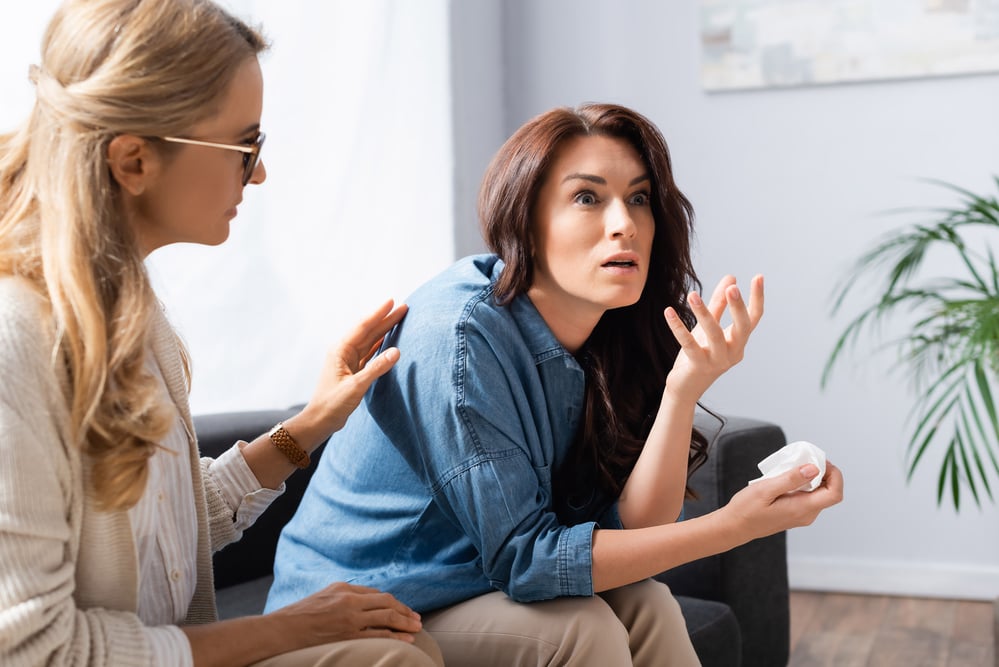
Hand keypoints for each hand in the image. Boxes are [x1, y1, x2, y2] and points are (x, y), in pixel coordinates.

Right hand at [271, 581, 422, 644]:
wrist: (283, 629)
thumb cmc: (300, 614)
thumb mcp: (324, 596)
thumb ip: (344, 596)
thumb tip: (364, 602)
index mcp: (344, 587)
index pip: (376, 593)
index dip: (392, 602)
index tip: (402, 609)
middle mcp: (350, 599)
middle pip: (386, 602)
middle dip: (404, 610)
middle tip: (417, 618)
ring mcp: (350, 618)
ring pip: (386, 617)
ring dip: (405, 622)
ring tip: (417, 627)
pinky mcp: (348, 635)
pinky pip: (378, 635)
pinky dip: (395, 636)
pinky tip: (406, 639)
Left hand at [302, 300, 407, 436]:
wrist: (320, 420)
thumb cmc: (332, 404)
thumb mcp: (356, 386)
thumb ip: (377, 368)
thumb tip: (397, 351)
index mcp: (340, 350)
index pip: (363, 327)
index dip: (378, 314)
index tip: (392, 302)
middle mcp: (344, 352)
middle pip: (368, 331)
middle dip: (385, 319)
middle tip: (403, 307)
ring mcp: (348, 361)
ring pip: (370, 341)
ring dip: (384, 330)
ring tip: (398, 319)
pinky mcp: (353, 371)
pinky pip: (369, 353)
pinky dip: (380, 345)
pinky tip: (388, 340)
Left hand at [663, 274, 763, 403]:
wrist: (685, 388)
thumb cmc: (699, 354)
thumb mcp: (709, 327)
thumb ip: (719, 304)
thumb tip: (731, 278)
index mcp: (739, 342)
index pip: (753, 318)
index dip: (757, 298)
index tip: (758, 276)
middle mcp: (733, 352)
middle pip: (741, 328)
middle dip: (737, 307)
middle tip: (732, 287)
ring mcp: (717, 361)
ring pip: (714, 334)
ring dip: (703, 313)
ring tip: (692, 294)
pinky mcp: (698, 366)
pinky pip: (688, 344)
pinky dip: (678, 327)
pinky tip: (669, 312)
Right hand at [724, 461, 843, 541]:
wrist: (735, 527)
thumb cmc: (746, 509)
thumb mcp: (766, 489)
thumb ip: (791, 479)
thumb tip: (814, 469)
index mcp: (802, 508)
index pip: (835, 493)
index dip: (834, 474)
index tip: (818, 461)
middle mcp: (807, 515)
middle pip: (829, 492)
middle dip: (823, 473)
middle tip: (804, 459)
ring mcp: (802, 516)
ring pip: (819, 494)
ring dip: (813, 478)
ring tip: (793, 467)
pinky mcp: (796, 514)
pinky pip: (809, 497)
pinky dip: (805, 484)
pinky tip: (788, 478)